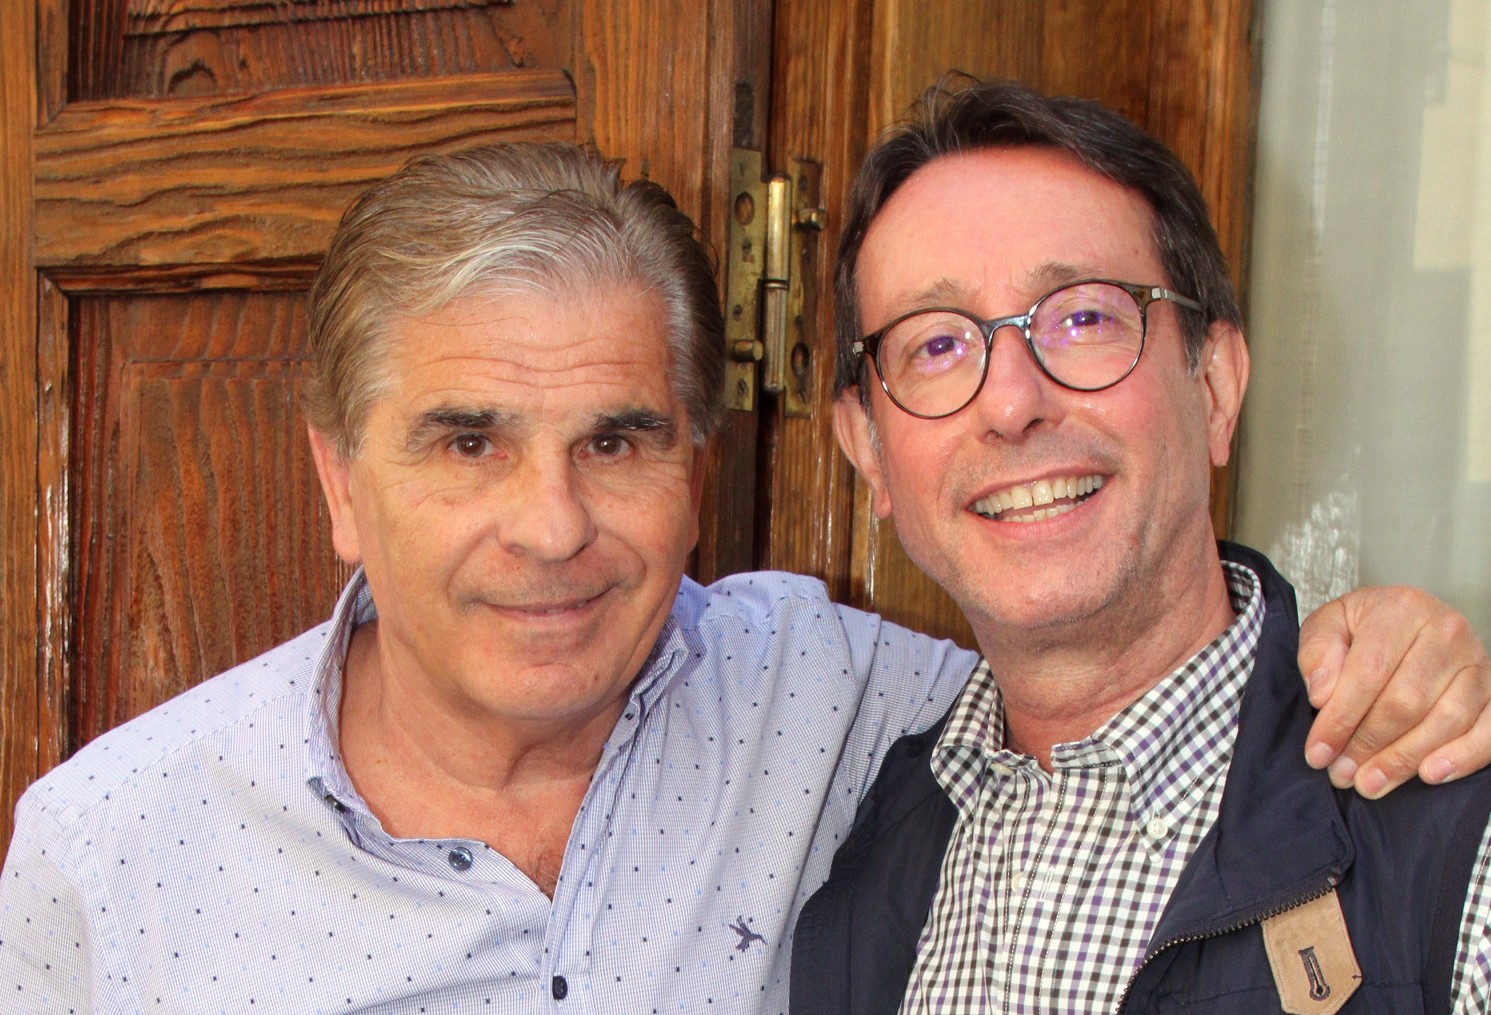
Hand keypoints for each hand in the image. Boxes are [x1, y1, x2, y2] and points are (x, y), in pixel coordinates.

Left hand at [1300, 585, 1490, 797]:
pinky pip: (1488, 731)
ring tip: (1370, 783)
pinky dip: (1462, 757)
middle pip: (1406, 702)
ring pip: (1445, 721)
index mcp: (1400, 610)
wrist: (1409, 620)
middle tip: (1341, 773)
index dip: (1340, 718)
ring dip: (1404, 759)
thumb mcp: (1328, 625)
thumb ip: (1318, 654)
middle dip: (1368, 745)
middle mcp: (1446, 632)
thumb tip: (1323, 696)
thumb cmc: (1364, 627)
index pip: (1368, 673)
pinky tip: (1429, 774)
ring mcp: (1476, 662)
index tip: (1318, 752)